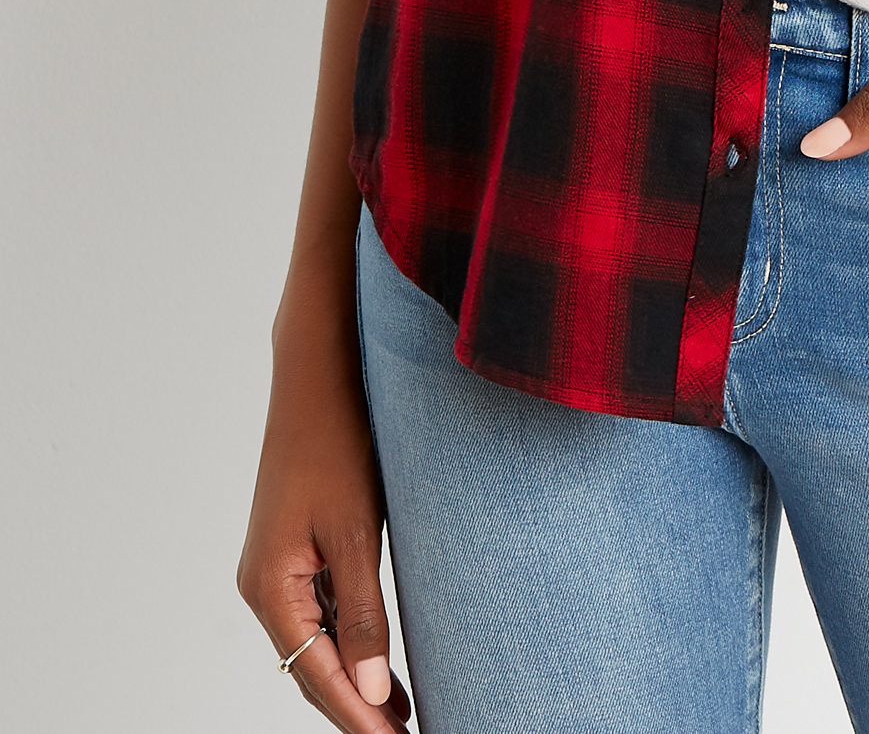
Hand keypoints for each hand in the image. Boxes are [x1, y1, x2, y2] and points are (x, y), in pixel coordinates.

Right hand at [237, 305, 413, 729]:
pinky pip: (322, 612)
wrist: (318, 370)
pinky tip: (382, 664)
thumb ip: (362, 615)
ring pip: (318, 644)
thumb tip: (369, 694)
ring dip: (357, 680)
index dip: (358, 721)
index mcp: (269, 588)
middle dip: (357, 710)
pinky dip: (352, 642)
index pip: (316, 678)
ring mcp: (278, 567)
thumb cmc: (337, 439)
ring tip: (403, 718)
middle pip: (312, 670)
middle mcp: (264, 585)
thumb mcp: (356, 531)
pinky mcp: (296, 548)